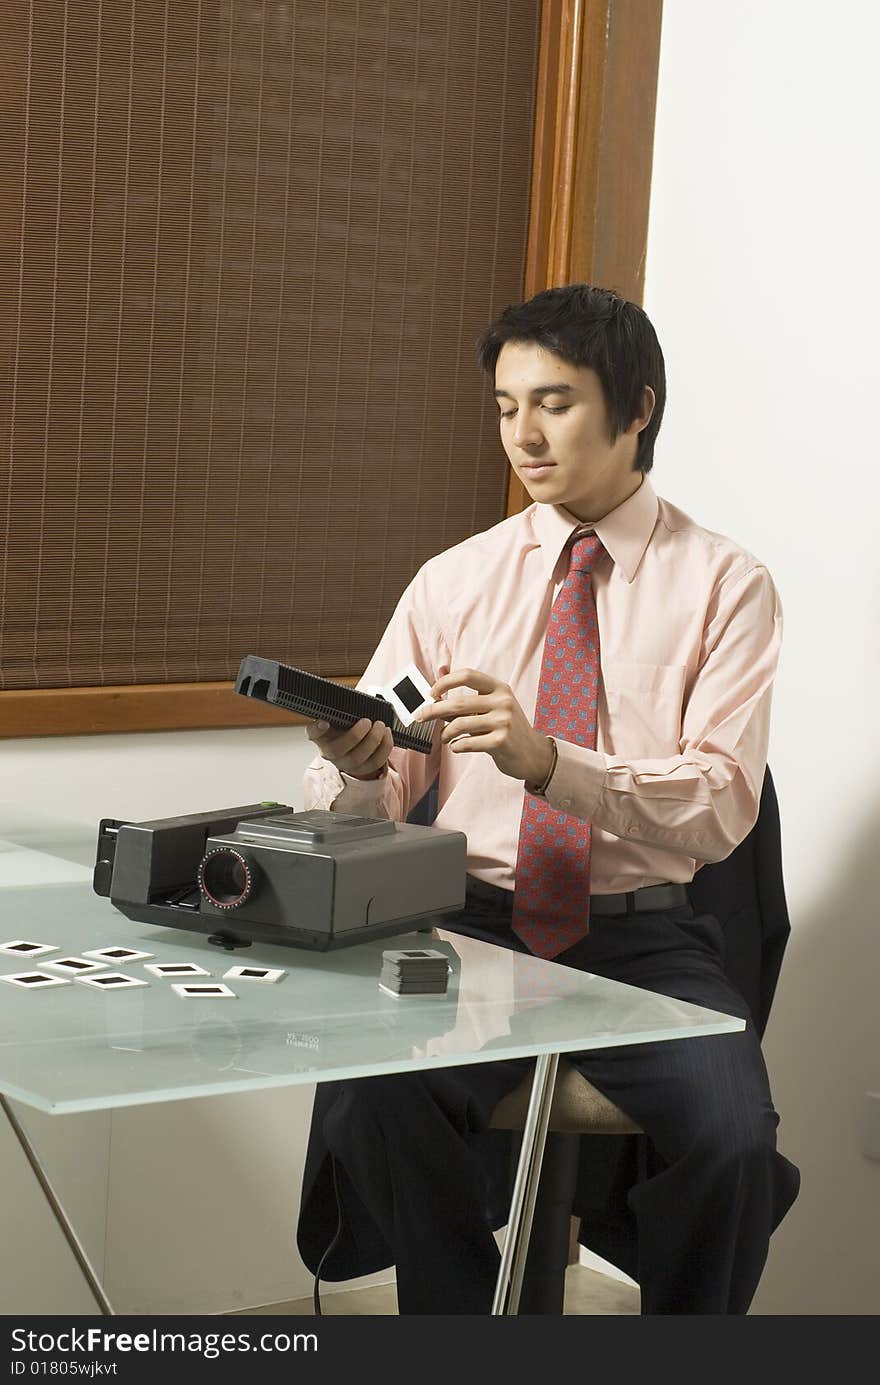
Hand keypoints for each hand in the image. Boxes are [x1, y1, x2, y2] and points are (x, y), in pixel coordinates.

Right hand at [305, 717, 393, 780]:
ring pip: (357, 758)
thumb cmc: (347, 727)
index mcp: (321, 736)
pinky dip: (384, 747)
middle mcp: (330, 752)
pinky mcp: (363, 770)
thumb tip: (354, 698)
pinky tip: (387, 734)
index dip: (316, 729)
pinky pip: (375, 762)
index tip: (324, 721)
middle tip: (367, 721)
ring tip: (380, 726)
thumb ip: (343, 709)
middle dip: (355, 735)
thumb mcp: (342, 716)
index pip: (312, 733)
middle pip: (337, 750)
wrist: (356, 745)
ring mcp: (346, 763)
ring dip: (372, 741)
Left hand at [415, 668, 553, 785]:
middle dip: (434, 710)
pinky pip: (468, 743)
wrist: (533, 754)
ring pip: (460, 724)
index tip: (431, 693)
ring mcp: (504, 722)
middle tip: (420, 717)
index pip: (468, 675)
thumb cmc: (506, 728)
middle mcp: (503, 701)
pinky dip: (456, 746)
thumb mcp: (491, 705)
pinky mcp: (502, 742)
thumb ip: (465, 691)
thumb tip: (441, 670)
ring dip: (445, 733)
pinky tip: (456, 746)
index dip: (445, 682)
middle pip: (459, 703)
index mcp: (499, 688)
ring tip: (444, 737)